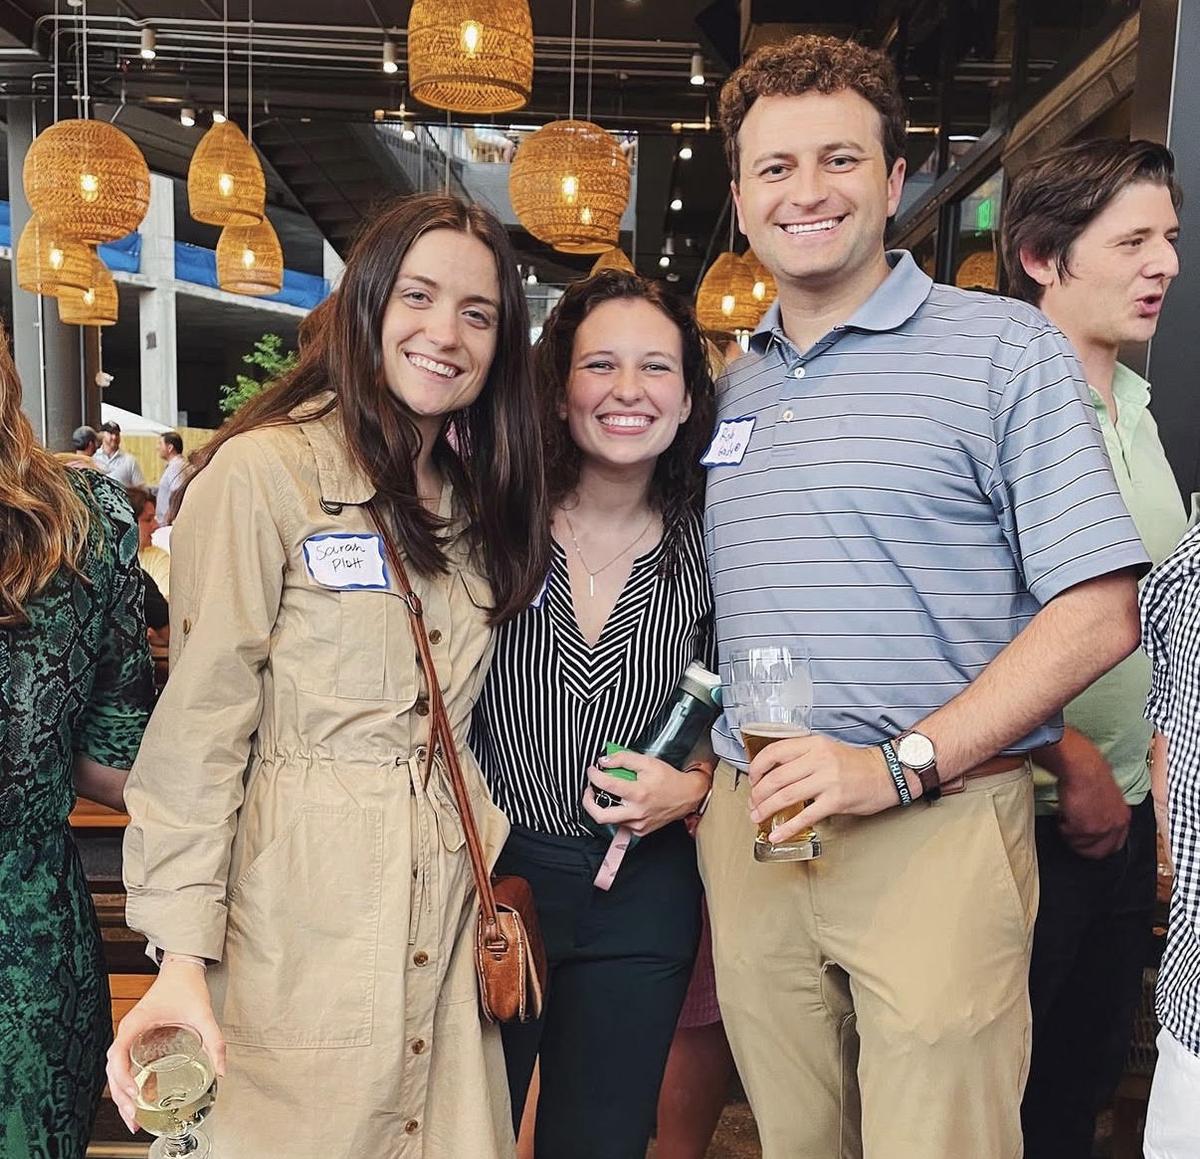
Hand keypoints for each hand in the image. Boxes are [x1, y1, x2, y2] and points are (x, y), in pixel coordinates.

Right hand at [106, 958, 225, 1133]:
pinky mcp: (137, 1039)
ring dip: (121, 1095)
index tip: (135, 1094)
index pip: (117, 1055)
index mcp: (135, 1024)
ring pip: (116, 1071)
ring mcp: (130, 1036)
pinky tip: (139, 1100)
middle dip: (120, 1097)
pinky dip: (128, 1084)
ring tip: (134, 1118)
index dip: (122, 1078)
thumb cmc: (186, 985)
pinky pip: (126, 1065)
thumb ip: (214, 1040)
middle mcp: (127, 1031)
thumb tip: (222, 1070)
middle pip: (112, 1070)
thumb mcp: (203, 1013)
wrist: (182, 968)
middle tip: (134, 1120)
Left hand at [582, 751, 710, 837]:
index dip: (594, 775)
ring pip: (609, 820)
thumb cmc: (669, 779)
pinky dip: (616, 812)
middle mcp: (636, 812)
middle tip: (589, 790)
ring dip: (602, 806)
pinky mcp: (640, 831)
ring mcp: (638, 824)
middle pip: (600, 815)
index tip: (593, 770)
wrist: (687, 796)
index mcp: (638, 793)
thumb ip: (624, 759)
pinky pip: (620, 823)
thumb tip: (605, 761)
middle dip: (587, 802)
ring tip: (605, 793)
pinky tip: (620, 802)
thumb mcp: (647, 762)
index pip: (606, 785)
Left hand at [747, 733, 899, 843]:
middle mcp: (818, 760)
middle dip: (758, 794)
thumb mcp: (824, 749)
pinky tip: (777, 834)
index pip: (774, 752)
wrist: (885, 773)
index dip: (757, 768)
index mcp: (812, 744)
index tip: (752, 780)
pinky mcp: (836, 801)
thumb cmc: (853, 764)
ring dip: (767, 809)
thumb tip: (772, 773)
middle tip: (752, 803)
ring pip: (786, 796)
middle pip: (776, 778)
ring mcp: (827, 780)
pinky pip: (805, 816)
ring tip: (758, 817)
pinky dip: (788, 827)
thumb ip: (801, 757)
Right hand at [1043, 729, 1129, 858]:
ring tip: (1066, 817)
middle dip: (1083, 845)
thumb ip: (1104, 811)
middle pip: (1100, 851)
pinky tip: (1062, 812)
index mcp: (1122, 817)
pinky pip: (1069, 836)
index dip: (1098, 845)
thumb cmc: (1090, 772)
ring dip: (1070, 834)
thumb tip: (1093, 817)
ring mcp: (1100, 829)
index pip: (1114, 844)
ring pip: (1081, 845)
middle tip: (1072, 834)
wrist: (1081, 767)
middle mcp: (1115, 826)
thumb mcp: (1106, 795)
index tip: (1086, 839)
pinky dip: (1062, 825)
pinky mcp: (1084, 828)